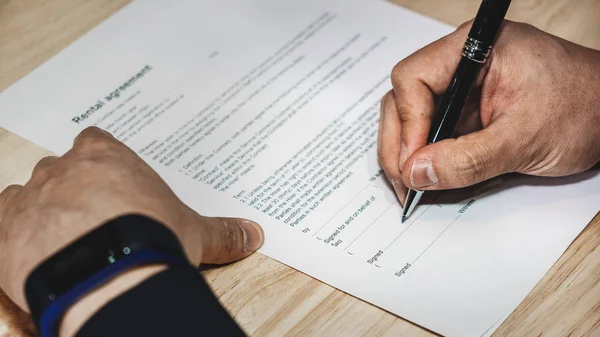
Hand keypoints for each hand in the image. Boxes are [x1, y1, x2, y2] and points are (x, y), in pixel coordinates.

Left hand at [0, 127, 263, 317]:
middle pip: (61, 169)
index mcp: (107, 159)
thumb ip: (222, 232)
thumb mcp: (193, 234)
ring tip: (62, 242)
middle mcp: (64, 170)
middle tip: (90, 221)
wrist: (109, 273)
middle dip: (72, 190)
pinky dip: (13, 234)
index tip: (107, 183)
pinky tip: (32, 254)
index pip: (95, 143)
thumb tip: (254, 234)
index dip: (99, 162)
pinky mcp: (6, 228)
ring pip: (29, 193)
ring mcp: (32, 196)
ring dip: (41, 212)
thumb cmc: (151, 240)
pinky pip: (3, 219)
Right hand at [378, 20, 599, 200]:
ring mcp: (464, 88)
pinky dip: (428, 157)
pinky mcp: (468, 110)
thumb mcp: (524, 140)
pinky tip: (430, 180)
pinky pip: (434, 131)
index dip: (408, 121)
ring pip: (413, 117)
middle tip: (404, 183)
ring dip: (408, 154)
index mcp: (475, 49)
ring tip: (414, 187)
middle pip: (405, 98)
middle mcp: (462, 63)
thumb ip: (466, 160)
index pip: (414, 77)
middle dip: (400, 143)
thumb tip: (416, 173)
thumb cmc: (585, 109)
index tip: (413, 161)